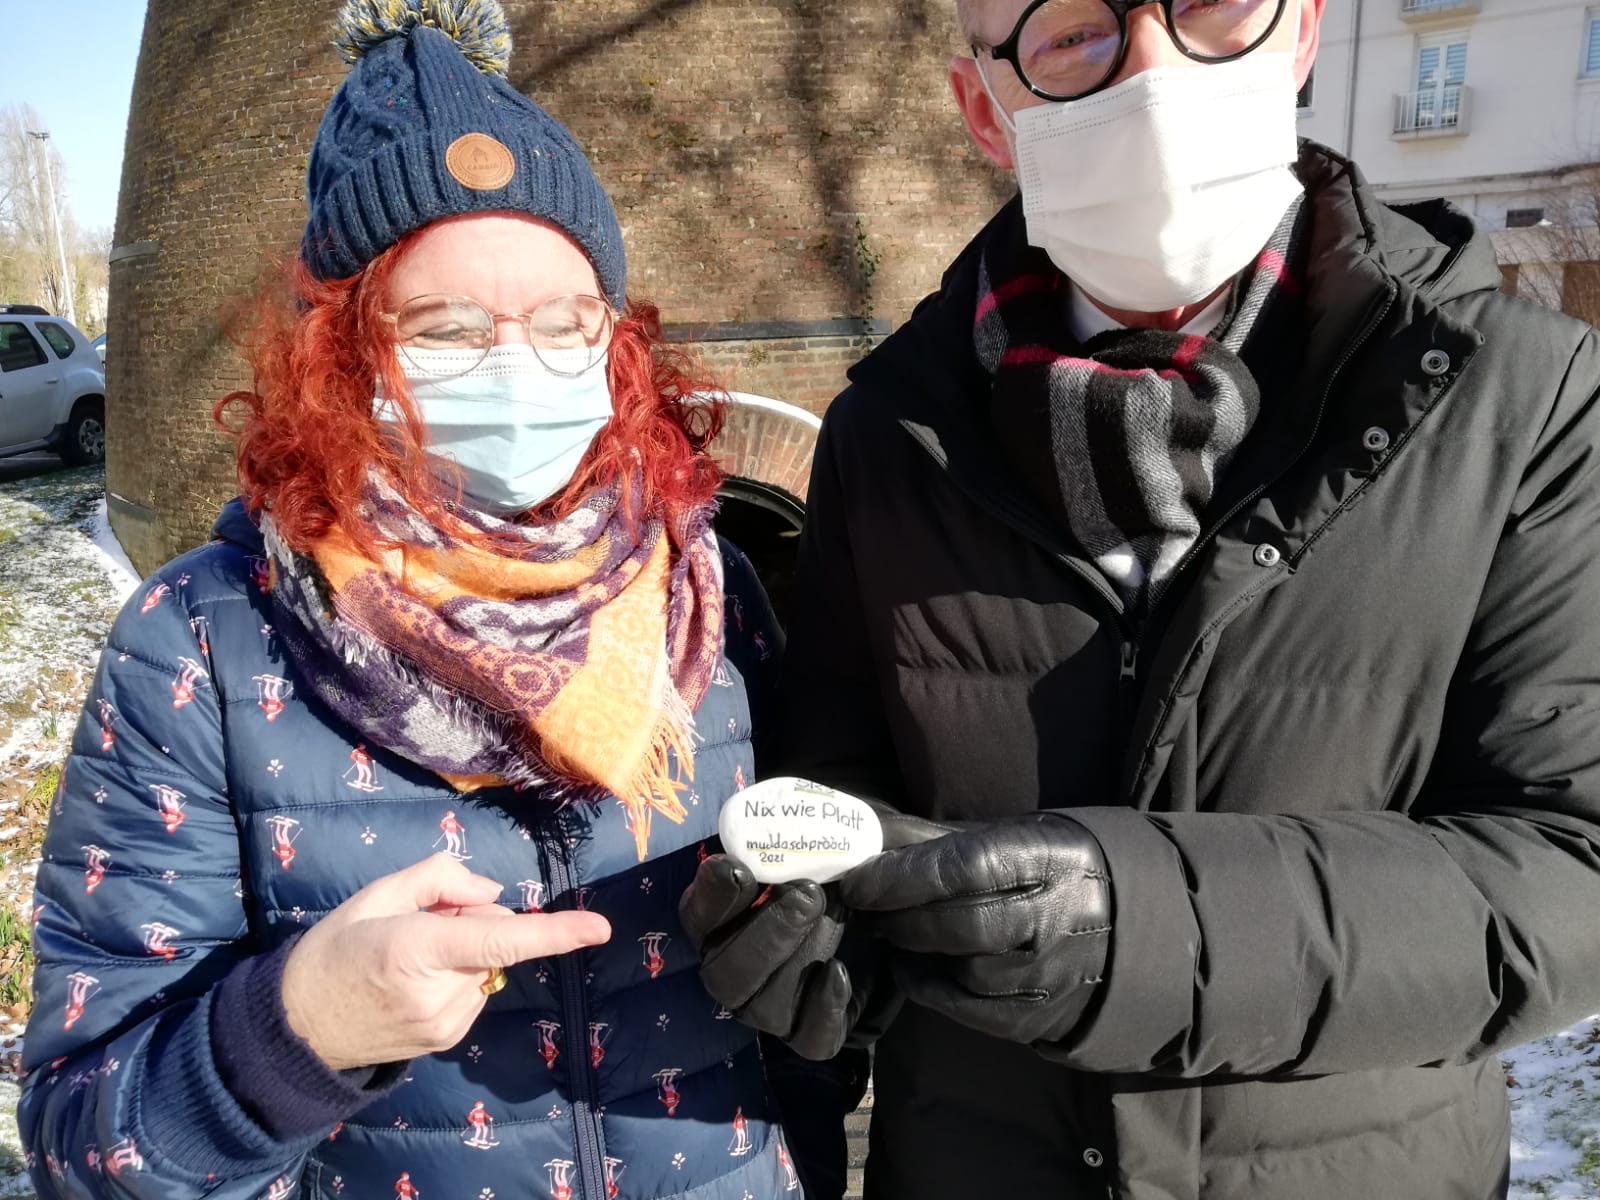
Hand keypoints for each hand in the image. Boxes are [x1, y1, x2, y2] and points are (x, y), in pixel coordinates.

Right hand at [282, 854, 609, 1070]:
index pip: (498, 938)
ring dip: (464, 953)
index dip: (554, 933)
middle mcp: (437, 991)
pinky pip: (474, 991)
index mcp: (416, 947)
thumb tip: (494, 894)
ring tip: (410, 959)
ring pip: (486, 966)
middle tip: (419, 924)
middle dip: (472, 921)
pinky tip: (415, 983)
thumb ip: (440, 880)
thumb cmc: (335, 950)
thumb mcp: (376, 895)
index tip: (598, 928)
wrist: (296, 1027)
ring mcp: (443, 1024)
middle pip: (492, 939)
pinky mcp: (445, 1040)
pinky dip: (457, 977)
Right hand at [679, 803, 953, 1060]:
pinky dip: (822, 1010)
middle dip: (760, 932)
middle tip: (809, 894)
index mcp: (734, 913)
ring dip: (790, 960)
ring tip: (832, 915)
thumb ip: (819, 824)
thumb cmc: (868, 856)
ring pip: (757, 1006)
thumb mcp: (850, 828)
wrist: (918, 900)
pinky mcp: (822, 1029)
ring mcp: (779, 1003)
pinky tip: (842, 972)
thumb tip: (796, 820)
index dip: (710, 897)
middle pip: (721, 971)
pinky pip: (810, 1040)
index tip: (738, 867)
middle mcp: (744, 963)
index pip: (698, 915)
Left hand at [838, 811, 1110, 1046]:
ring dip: (916, 953)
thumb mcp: (1012, 836)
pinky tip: (912, 970)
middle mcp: (1058, 918)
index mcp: (1050, 858)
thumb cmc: (1050, 869)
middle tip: (870, 908)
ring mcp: (1053, 974)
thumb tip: (869, 833)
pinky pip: (973, 1011)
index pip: (967, 866)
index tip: (860, 881)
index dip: (905, 876)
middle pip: (963, 925)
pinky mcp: (1042, 1016)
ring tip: (893, 932)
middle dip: (903, 917)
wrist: (1130, 926)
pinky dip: (931, 991)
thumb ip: (943, 839)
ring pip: (966, 972)